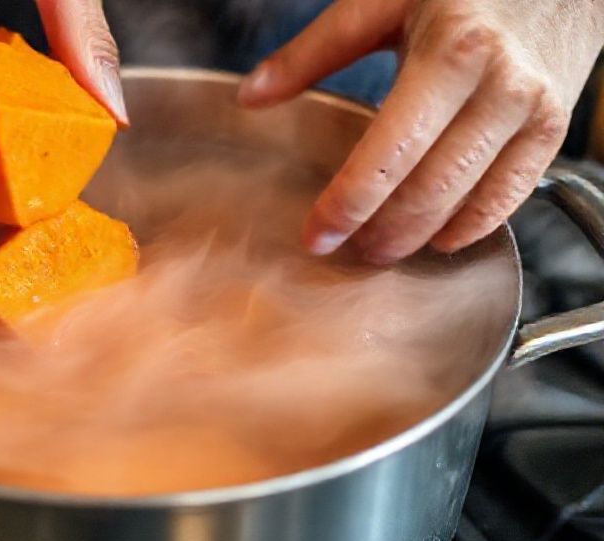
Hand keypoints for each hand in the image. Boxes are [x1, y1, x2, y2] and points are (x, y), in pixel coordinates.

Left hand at [238, 0, 603, 263]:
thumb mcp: (383, 4)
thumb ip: (313, 52)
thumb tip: (252, 94)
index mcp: (449, 53)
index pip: (388, 153)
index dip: (348, 203)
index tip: (317, 235)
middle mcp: (497, 85)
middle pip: (429, 186)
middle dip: (382, 230)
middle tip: (347, 250)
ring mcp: (532, 110)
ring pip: (468, 198)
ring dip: (420, 235)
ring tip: (381, 249)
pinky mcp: (554, 127)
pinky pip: (512, 195)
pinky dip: (473, 225)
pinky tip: (440, 238)